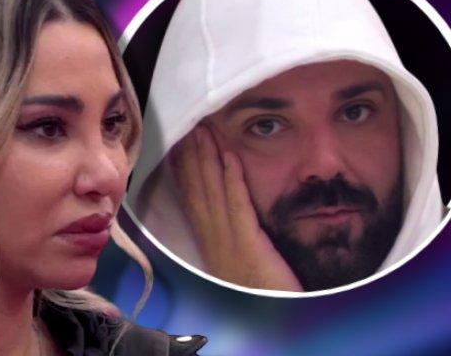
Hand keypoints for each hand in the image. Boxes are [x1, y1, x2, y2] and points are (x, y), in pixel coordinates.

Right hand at [169, 125, 301, 290]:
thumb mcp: (239, 264)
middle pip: (196, 190)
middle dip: (190, 155)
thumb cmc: (260, 296)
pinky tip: (230, 156)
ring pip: (211, 192)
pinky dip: (232, 179)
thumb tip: (229, 215)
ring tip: (202, 130)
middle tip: (186, 124)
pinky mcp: (248, 245)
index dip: (184, 169)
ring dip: (206, 158)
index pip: (191, 199)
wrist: (272, 325)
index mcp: (209, 243)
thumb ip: (233, 239)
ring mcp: (228, 242)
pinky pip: (238, 206)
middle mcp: (212, 240)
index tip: (178, 143)